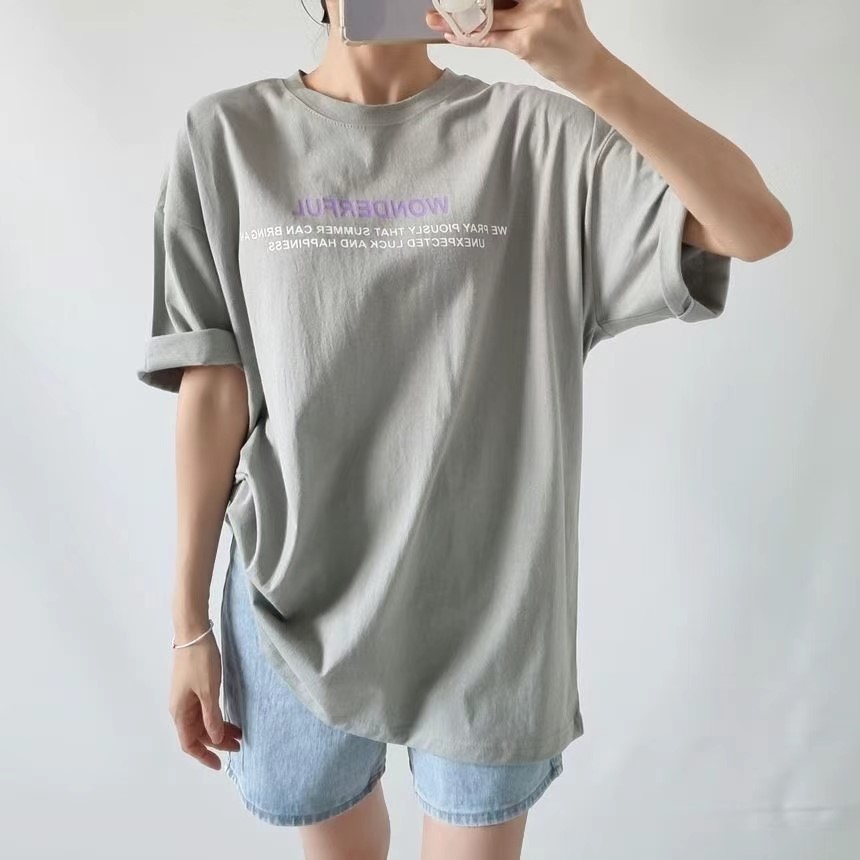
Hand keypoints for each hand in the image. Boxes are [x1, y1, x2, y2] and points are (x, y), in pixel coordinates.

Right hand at [168, 633, 241, 769]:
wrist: (193, 632)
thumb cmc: (200, 661)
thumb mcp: (208, 690)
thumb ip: (211, 716)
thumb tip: (214, 740)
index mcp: (180, 711)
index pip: (189, 743)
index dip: (204, 755)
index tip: (220, 764)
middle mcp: (181, 707)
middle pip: (198, 733)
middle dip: (217, 741)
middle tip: (239, 745)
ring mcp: (187, 697)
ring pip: (203, 721)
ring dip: (219, 729)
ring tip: (239, 732)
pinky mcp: (194, 687)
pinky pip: (205, 709)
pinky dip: (217, 716)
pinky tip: (229, 717)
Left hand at [426, 0, 610, 96]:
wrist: (588, 67)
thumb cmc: (568, 36)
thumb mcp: (556, 4)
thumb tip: (492, 0)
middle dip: (464, 0)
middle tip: (441, 0)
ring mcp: (535, 20)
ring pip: (488, 18)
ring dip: (458, 20)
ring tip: (435, 19)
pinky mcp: (527, 44)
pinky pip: (492, 40)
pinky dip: (471, 39)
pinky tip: (454, 36)